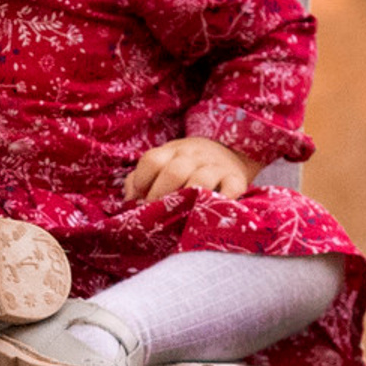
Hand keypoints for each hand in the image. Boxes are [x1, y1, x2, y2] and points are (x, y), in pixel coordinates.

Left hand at [125, 137, 258, 202]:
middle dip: (161, 195)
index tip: (140, 199)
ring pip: (201, 179)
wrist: (231, 149)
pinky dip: (221, 201)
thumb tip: (129, 202)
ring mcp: (216, 167)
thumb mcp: (164, 164)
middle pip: (174, 171)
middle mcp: (193, 156)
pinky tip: (209, 212)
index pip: (152, 160)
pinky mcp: (236, 179)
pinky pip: (230, 189)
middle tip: (157, 214)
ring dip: (188, 199)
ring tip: (180, 215)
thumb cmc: (188, 166)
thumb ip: (141, 180)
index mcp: (172, 152)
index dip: (142, 181)